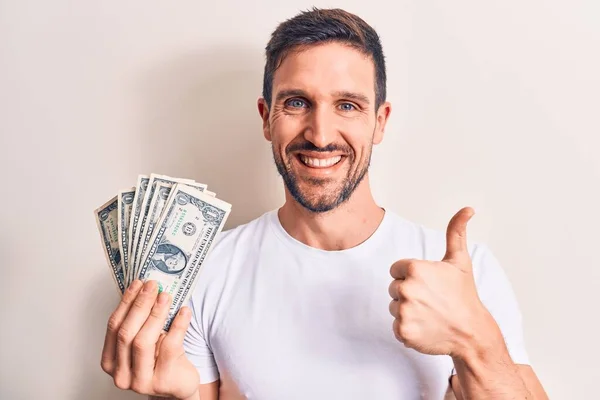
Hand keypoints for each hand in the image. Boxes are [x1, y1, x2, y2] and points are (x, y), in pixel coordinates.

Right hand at [101, 280, 199, 398]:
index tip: (138, 284)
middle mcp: (121, 374)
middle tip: (153, 286)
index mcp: (111, 361)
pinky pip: (169, 347)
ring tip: (166, 296)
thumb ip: (140, 320)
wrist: (179, 385)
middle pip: (126, 333)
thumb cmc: (161, 359)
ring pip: (143, 341)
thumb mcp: (146, 340)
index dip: (126, 302)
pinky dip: (177, 326)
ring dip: (156, 314)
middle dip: (140, 305)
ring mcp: (140, 382)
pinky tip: (184, 312)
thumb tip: (145, 287)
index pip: (114, 326)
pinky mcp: (162, 382)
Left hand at [388, 207, 494, 357]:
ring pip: (394, 307)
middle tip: (431, 301)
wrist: (471, 333)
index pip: (396, 270)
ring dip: (408, 311)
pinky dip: (408, 329)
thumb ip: (455, 232)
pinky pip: (395, 326)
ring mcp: (404, 310)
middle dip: (409, 294)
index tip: (429, 285)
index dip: (412, 276)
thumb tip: (467, 209)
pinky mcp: (402, 331)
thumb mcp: (460, 261)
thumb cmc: (464, 296)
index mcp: (415, 268)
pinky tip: (425, 328)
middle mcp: (407, 288)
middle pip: (394, 288)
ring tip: (429, 314)